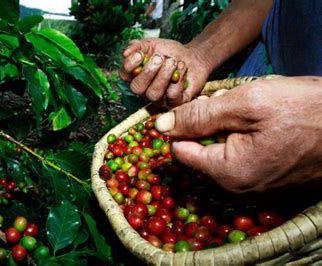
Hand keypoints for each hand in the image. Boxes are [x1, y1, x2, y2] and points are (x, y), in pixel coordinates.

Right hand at [119, 38, 210, 107]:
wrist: (192, 56)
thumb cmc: (169, 52)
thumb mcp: (151, 44)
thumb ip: (137, 46)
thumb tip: (125, 53)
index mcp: (135, 76)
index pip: (124, 75)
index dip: (129, 66)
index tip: (140, 54)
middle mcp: (144, 90)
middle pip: (137, 89)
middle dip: (148, 72)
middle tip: (160, 58)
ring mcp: (159, 98)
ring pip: (154, 94)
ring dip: (164, 76)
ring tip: (173, 62)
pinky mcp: (175, 102)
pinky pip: (172, 96)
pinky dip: (178, 80)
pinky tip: (182, 68)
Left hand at [154, 77, 321, 192]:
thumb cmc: (304, 110)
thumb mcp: (246, 104)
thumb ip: (199, 116)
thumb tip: (161, 126)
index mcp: (227, 172)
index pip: (180, 151)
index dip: (183, 125)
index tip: (201, 106)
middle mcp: (237, 186)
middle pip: (200, 151)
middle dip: (207, 124)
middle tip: (230, 103)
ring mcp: (255, 186)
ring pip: (220, 152)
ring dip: (225, 127)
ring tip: (249, 109)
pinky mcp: (270, 179)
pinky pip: (241, 157)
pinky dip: (243, 137)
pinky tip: (261, 122)